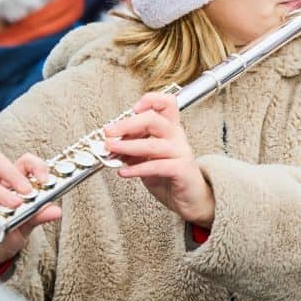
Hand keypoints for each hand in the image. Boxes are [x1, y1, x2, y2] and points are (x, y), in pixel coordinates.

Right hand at [0, 152, 61, 270]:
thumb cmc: (8, 233)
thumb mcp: (27, 225)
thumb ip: (39, 216)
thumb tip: (56, 211)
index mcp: (14, 183)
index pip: (23, 163)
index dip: (35, 165)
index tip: (46, 179)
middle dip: (13, 173)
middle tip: (27, 191)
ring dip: (0, 193)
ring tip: (14, 205)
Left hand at [104, 91, 214, 226]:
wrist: (192, 199)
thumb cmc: (170, 177)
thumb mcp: (148, 159)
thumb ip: (133, 150)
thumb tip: (112, 144)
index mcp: (170, 129)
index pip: (166, 103)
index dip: (150, 101)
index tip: (131, 109)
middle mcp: (177, 137)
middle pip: (154, 119)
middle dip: (127, 124)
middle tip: (108, 131)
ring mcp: (181, 152)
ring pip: (153, 144)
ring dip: (128, 146)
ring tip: (111, 149)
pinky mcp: (181, 170)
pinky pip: (157, 166)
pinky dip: (137, 168)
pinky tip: (124, 172)